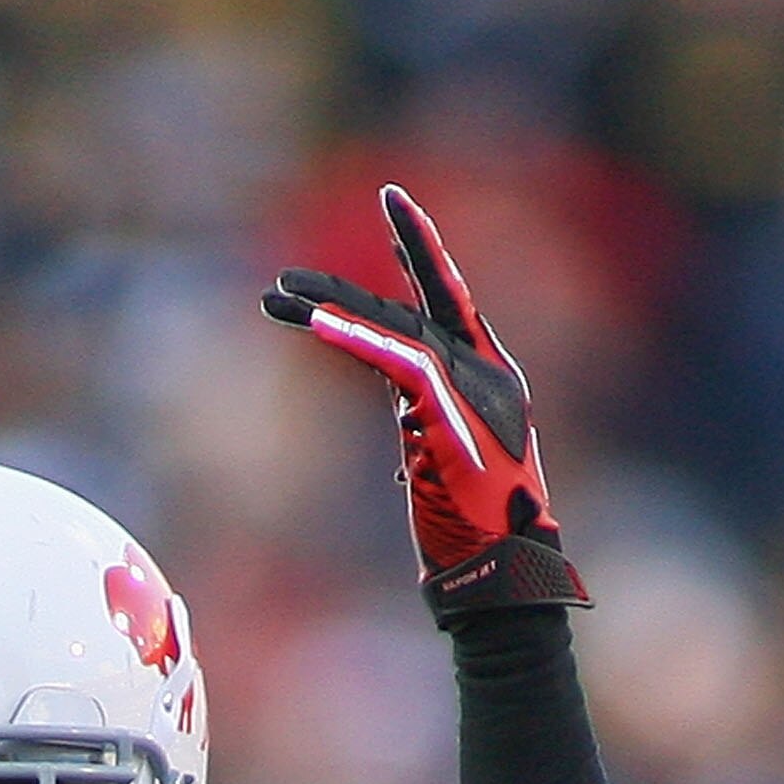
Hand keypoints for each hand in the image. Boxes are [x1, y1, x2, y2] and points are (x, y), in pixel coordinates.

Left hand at [264, 186, 586, 624]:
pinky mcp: (449, 414)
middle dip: (361, 271)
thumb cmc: (476, 537)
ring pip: (397, 327)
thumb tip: (402, 437)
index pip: (447, 302)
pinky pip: (397, 362)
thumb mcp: (442, 471)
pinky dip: (356, 341)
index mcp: (485, 379)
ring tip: (280, 295)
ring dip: (333, 309)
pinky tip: (317, 325)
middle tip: (304, 262)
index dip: (419, 251)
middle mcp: (483, 372)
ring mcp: (471, 390)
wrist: (503, 577)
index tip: (394, 206)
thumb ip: (425, 434)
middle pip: (416, 302)